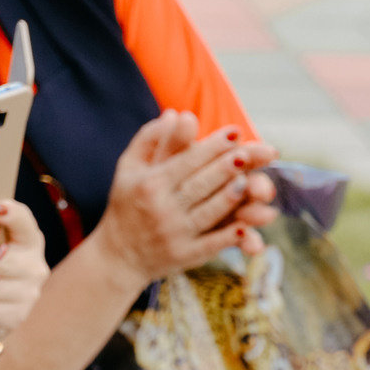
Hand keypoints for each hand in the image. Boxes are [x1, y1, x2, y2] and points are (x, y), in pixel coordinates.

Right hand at [89, 110, 281, 288]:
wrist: (119, 254)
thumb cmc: (128, 204)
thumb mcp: (129, 168)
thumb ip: (150, 139)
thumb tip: (175, 113)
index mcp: (150, 183)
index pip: (187, 160)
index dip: (212, 146)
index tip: (236, 132)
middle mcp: (162, 207)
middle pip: (200, 184)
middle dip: (225, 168)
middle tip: (249, 154)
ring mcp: (175, 233)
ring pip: (209, 213)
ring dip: (231, 199)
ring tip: (250, 182)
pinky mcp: (186, 255)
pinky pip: (212, 244)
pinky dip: (229, 237)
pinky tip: (248, 228)